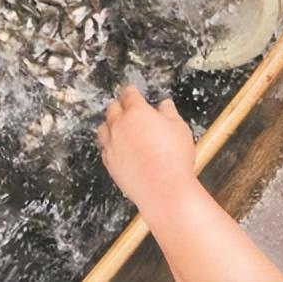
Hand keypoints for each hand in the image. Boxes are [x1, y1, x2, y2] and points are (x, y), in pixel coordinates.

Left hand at [96, 85, 195, 209]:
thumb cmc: (173, 159)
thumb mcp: (179, 129)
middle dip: (119, 106)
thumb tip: (165, 105)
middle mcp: (120, 125)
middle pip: (113, 108)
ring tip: (118, 127)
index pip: (129, 94)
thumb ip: (169, 113)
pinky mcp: (109, 162)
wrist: (164, 190)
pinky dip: (108, 144)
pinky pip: (104, 148)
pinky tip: (116, 147)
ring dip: (110, 125)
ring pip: (103, 127)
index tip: (132, 91)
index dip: (131, 91)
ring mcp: (112, 144)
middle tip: (126, 108)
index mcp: (136, 112)